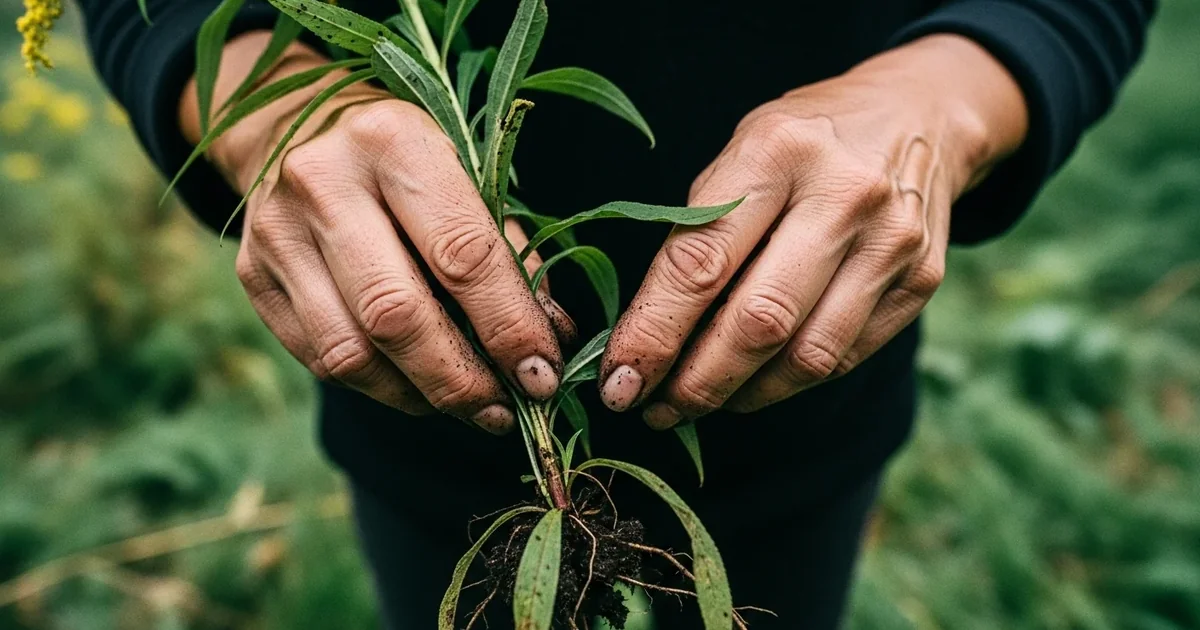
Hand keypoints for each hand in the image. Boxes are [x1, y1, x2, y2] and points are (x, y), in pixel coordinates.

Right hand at [182, 34, 569, 433]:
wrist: (305, 125)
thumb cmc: (411, 161)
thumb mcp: (470, 176)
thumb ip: (510, 256)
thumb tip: (548, 343)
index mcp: (394, 141)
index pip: (462, 255)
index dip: (508, 327)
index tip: (542, 375)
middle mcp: (323, 181)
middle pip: (396, 314)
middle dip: (461, 379)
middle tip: (507, 411)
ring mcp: (276, 230)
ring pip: (351, 352)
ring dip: (420, 396)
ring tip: (470, 407)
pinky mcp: (252, 274)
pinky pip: (321, 360)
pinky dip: (381, 387)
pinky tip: (419, 387)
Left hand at [599, 35, 1028, 427]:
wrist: (919, 112)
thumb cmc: (803, 142)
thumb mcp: (741, 153)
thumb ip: (699, 235)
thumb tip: (645, 339)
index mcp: (777, 152)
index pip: (701, 264)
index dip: (654, 334)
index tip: (619, 380)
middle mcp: (843, 195)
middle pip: (759, 322)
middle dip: (697, 382)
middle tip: (657, 410)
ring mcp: (892, 241)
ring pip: (807, 355)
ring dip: (742, 396)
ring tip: (700, 402)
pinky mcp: (922, 280)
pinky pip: (844, 357)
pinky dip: (789, 382)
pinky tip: (754, 384)